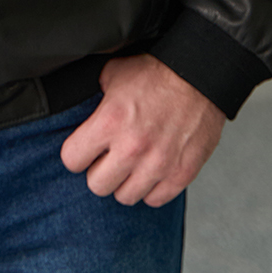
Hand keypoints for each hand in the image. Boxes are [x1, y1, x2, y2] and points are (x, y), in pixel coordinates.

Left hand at [60, 54, 224, 206]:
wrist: (200, 76)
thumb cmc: (158, 73)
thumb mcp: (114, 73)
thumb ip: (94, 94)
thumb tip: (82, 105)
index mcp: (110, 122)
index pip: (71, 159)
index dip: (76, 153)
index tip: (84, 149)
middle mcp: (131, 148)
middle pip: (97, 185)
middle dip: (99, 170)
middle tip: (108, 158)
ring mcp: (157, 165)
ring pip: (125, 197)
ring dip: (125, 181)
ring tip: (131, 164)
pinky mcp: (180, 174)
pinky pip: (154, 200)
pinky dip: (151, 188)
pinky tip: (151, 170)